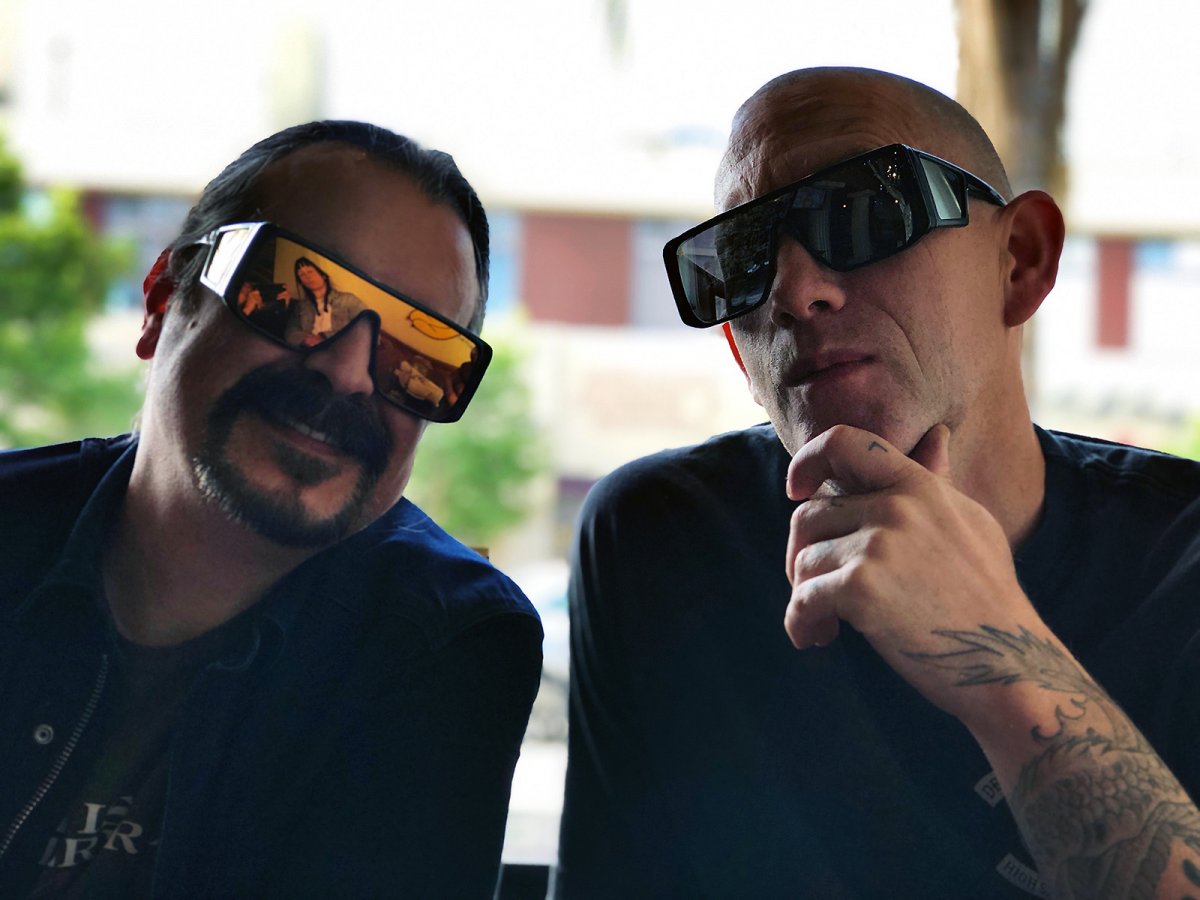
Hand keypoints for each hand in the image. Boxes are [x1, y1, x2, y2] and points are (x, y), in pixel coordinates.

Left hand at [783, 424, 1039, 718]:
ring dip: (804, 595)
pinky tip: (814, 638)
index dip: (808, 460)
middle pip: (809, 515)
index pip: (845, 442)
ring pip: (803, 559)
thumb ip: (937, 479)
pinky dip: (799, 622)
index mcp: (919, 486)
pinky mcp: (861, 588)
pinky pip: (803, 598)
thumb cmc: (986, 595)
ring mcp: (878, 546)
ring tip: (826, 622)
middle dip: (803, 554)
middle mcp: (897, 507)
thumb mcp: (970, 522)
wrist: (1007, 663)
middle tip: (816, 589)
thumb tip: (936, 434)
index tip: (796, 490)